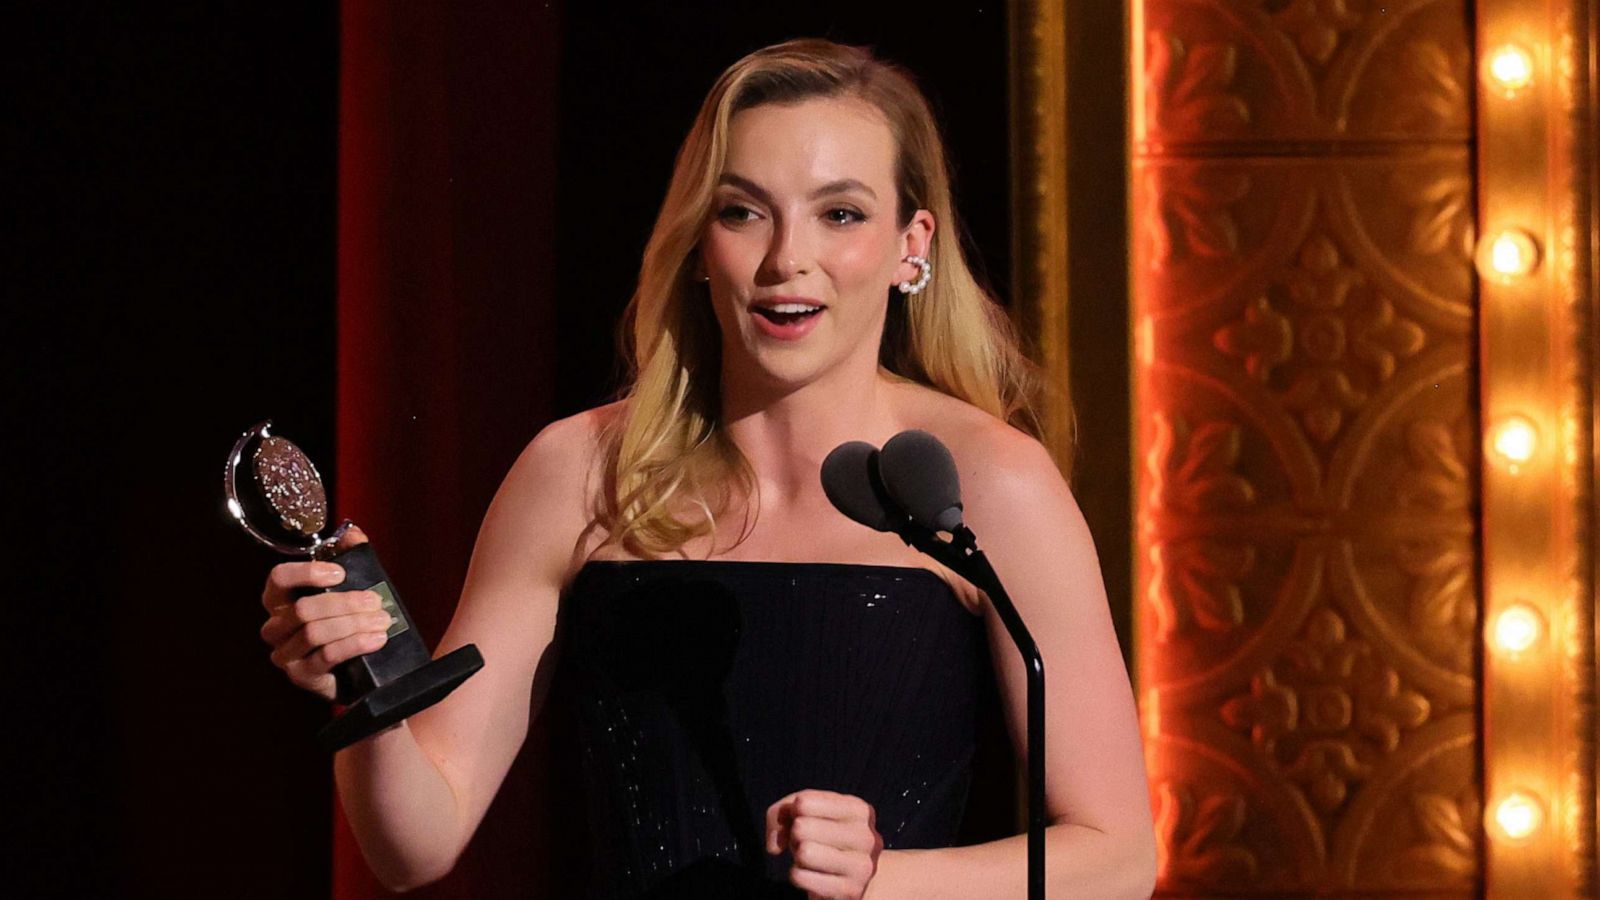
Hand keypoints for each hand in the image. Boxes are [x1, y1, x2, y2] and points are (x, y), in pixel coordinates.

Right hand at [258, 525, 391, 700]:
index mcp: (281, 600)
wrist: (359, 670)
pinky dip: (355, 644)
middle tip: (375, 601)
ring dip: (353, 624)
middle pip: (303, 608)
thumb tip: (352, 534)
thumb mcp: (351, 588)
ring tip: (382, 620)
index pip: (278, 578)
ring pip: (314, 633)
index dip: (307, 573)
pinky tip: (376, 639)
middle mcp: (276, 627)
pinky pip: (326, 656)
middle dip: (344, 603)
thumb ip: (350, 558)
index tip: (341, 573)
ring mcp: (286, 654)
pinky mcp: (301, 675)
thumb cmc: (347, 623)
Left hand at [765, 789, 883, 899]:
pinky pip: (800, 877)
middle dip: (795, 835)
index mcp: (860, 810)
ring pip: (803, 853)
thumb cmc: (826, 837)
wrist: (856, 878)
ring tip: (811, 858)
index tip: (807, 820)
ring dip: (797, 856)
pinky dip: (798, 875)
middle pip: (801, 828)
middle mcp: (866, 837)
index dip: (794, 812)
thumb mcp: (808, 813)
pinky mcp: (849, 891)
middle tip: (808, 842)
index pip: (804, 802)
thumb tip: (774, 846)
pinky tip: (812, 876)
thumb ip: (782, 812)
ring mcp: (861, 867)